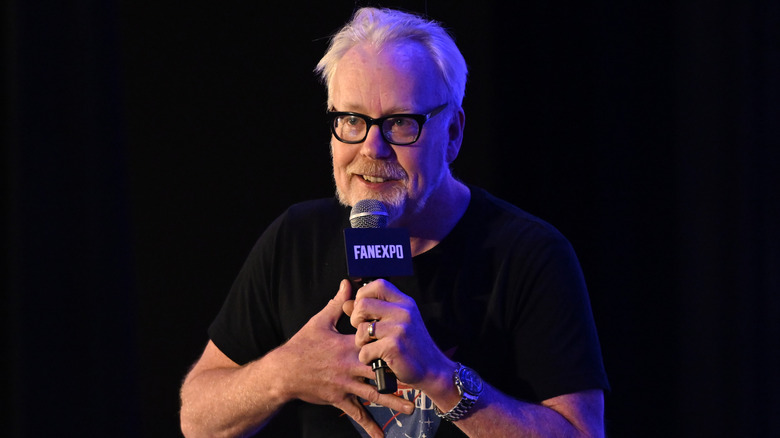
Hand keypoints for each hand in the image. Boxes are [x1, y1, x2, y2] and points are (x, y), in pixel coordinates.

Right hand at [275, 279, 413, 437]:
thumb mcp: (320, 321)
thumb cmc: (302, 344)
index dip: (390, 342)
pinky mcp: (338, 398)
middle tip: (420, 379)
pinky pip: (356, 413)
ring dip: (393, 402)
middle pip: (380, 370)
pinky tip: (380, 436)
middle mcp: (350, 366)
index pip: (374, 342)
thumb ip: (338, 304)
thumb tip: (349, 283)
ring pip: (373, 394)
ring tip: (411, 408)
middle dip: (400, 375)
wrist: (283, 371)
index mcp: (348, 345)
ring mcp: (345, 384)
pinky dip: (369, 425)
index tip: (409, 343)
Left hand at [344, 279, 454, 389]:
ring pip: (360, 330)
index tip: (364, 311)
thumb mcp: (397, 322)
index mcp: (404, 302)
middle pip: (362, 305)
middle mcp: (403, 311)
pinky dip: (367, 359)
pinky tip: (379, 359)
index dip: (363, 295)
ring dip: (361, 343)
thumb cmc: (412, 345)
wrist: (432, 369)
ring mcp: (399, 328)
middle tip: (366, 332)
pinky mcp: (394, 347)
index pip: (377, 285)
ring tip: (374, 347)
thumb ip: (372, 311)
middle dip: (356, 321)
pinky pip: (364, 351)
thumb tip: (346, 303)